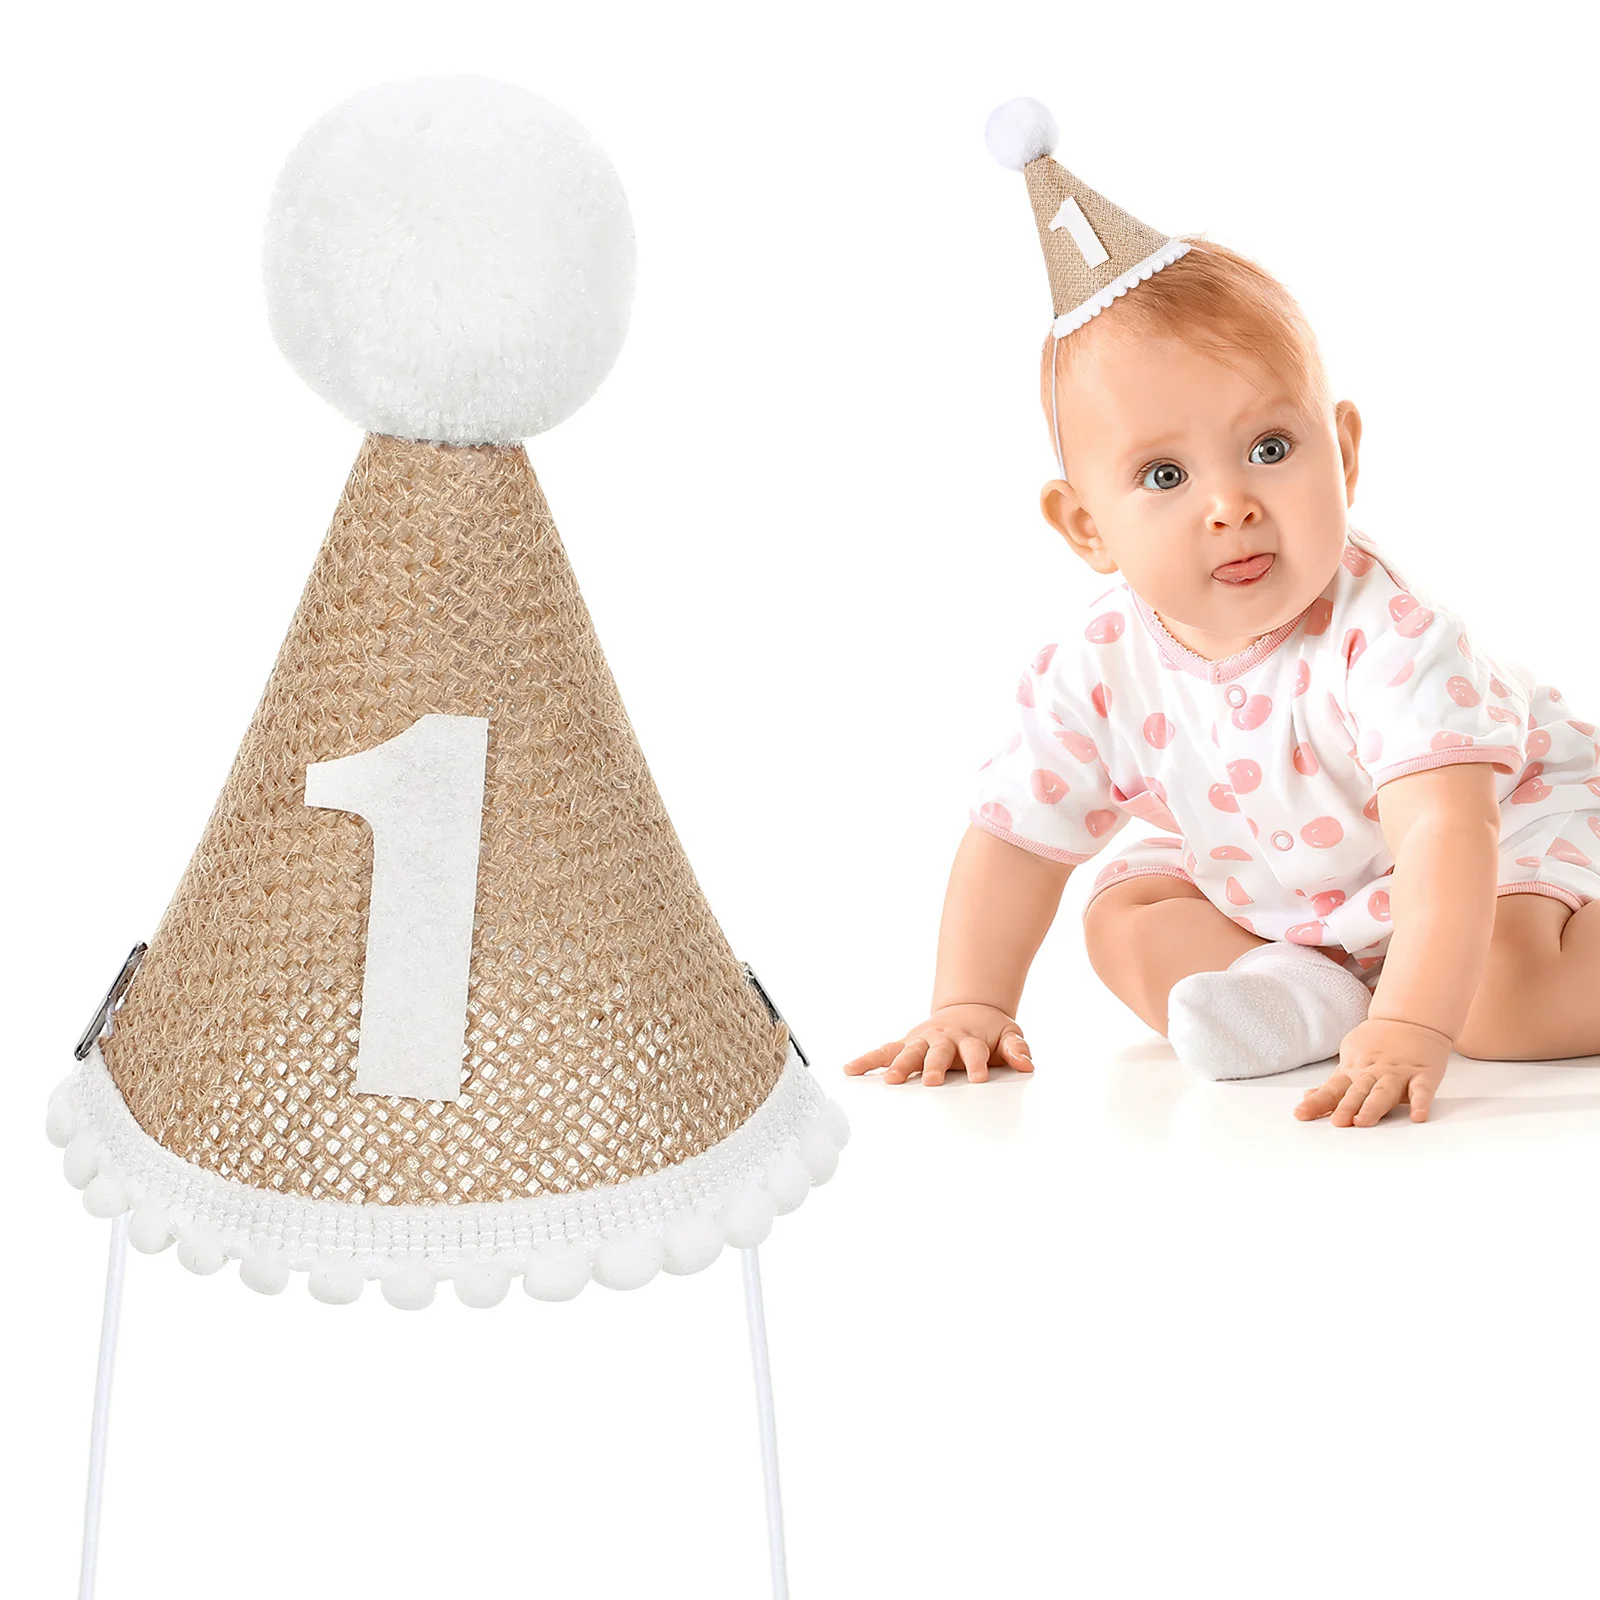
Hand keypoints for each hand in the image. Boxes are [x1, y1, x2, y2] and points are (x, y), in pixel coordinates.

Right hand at [843, 1004, 1033, 1085]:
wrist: (969, 1008)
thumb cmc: (988, 1031)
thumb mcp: (1009, 1035)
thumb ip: (1016, 1049)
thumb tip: (1026, 1063)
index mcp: (970, 1038)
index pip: (974, 1053)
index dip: (977, 1065)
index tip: (979, 1079)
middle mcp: (943, 1038)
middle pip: (938, 1052)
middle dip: (933, 1066)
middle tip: (931, 1081)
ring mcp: (922, 1040)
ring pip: (908, 1052)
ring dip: (899, 1065)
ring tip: (891, 1080)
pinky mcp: (906, 1043)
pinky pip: (884, 1051)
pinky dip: (868, 1060)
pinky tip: (850, 1070)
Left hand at [1293, 1015, 1451, 1125]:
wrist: (1410, 1020)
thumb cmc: (1377, 1047)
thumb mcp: (1350, 1061)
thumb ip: (1333, 1084)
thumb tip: (1308, 1098)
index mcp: (1354, 1070)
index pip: (1332, 1089)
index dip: (1317, 1102)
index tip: (1300, 1114)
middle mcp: (1373, 1072)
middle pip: (1358, 1091)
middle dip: (1346, 1106)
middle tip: (1337, 1122)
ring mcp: (1398, 1073)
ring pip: (1384, 1091)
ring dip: (1373, 1106)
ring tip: (1363, 1121)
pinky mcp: (1423, 1074)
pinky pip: (1422, 1090)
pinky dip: (1421, 1102)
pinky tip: (1417, 1116)